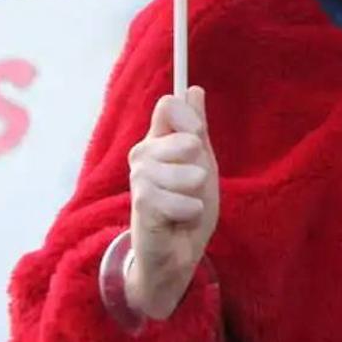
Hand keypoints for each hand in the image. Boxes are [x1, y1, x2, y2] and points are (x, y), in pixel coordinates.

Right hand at [124, 86, 219, 319]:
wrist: (176, 252)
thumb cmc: (188, 205)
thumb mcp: (201, 162)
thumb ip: (197, 126)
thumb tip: (194, 89)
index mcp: (157, 140)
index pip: (169, 105)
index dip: (191, 121)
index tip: (197, 143)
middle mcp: (142, 153)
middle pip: (189, 140)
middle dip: (202, 167)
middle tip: (191, 187)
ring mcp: (139, 177)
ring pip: (191, 172)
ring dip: (198, 195)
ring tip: (185, 205)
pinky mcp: (141, 203)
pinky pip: (185, 200)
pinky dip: (192, 213)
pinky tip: (179, 220)